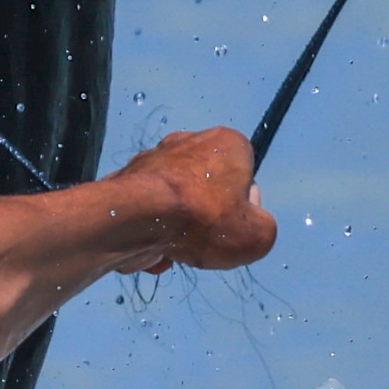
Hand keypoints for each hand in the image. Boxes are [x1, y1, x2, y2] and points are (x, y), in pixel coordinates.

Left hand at [110, 127, 276, 273]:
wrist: (135, 218)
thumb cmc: (204, 219)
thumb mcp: (258, 235)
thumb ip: (261, 227)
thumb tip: (242, 225)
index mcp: (225, 142)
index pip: (246, 173)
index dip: (244, 204)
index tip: (234, 223)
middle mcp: (187, 141)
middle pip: (208, 189)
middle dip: (206, 218)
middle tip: (203, 240)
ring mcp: (153, 158)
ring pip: (176, 203)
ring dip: (178, 229)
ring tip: (175, 247)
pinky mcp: (127, 180)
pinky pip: (149, 211)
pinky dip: (152, 231)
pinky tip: (152, 247)